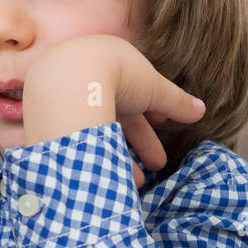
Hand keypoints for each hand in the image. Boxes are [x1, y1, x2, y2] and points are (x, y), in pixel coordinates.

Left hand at [23, 35, 204, 183]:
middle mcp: (82, 77)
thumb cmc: (117, 74)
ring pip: (95, 130)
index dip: (148, 108)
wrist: (67, 79)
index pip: (130, 89)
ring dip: (119, 158)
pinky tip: (107, 178)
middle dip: (138, 142)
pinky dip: (94, 158)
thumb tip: (201, 111)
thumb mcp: (155, 89)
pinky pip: (75, 139)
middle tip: (156, 167)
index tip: (160, 121)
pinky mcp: (46, 117)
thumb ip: (177, 101)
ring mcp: (61, 96)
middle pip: (115, 114)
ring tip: (136, 184)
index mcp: (106, 63)